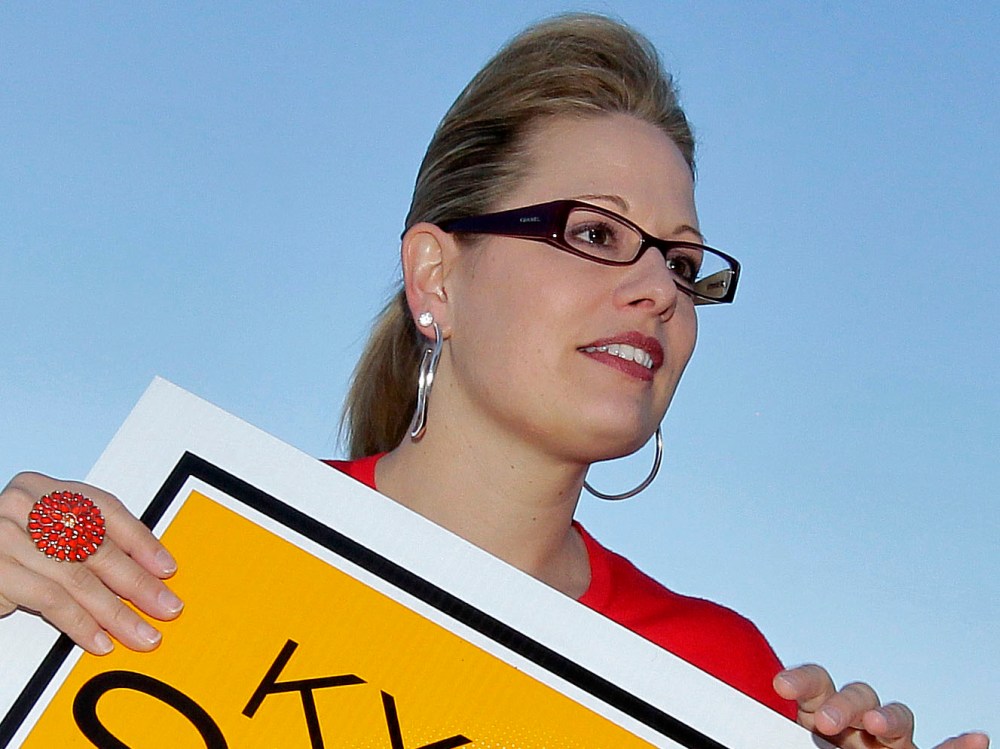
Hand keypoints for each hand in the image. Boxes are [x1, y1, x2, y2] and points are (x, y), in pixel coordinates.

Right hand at [0, 472, 182, 653]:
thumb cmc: (13, 549)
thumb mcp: (53, 535)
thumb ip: (91, 541)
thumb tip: (149, 570)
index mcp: (47, 489)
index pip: (107, 511)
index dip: (142, 541)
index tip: (167, 569)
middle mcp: (25, 505)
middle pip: (96, 546)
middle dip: (138, 582)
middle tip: (164, 607)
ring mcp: (6, 537)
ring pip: (77, 578)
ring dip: (115, 612)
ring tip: (139, 633)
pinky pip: (51, 601)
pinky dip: (81, 624)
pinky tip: (100, 640)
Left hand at [775, 664, 988, 748]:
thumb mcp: (784, 743)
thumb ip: (775, 734)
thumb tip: (738, 725)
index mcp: (819, 714)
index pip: (814, 684)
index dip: (801, 680)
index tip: (780, 686)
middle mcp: (855, 722)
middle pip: (854, 695)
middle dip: (842, 703)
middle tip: (825, 721)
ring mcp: (887, 741)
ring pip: (894, 717)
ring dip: (887, 716)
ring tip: (875, 725)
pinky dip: (957, 747)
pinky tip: (975, 739)